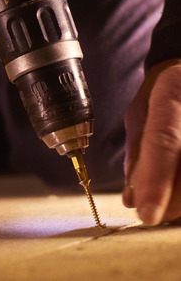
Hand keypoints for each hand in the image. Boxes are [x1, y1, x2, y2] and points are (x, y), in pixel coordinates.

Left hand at [123, 59, 180, 224]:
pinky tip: (176, 192)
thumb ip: (137, 153)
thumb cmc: (165, 93)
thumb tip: (131, 198)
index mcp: (173, 95)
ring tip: (165, 202)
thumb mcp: (140, 113)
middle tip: (150, 211)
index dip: (156, 182)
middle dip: (169, 200)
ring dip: (180, 200)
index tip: (146, 214)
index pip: (164, 143)